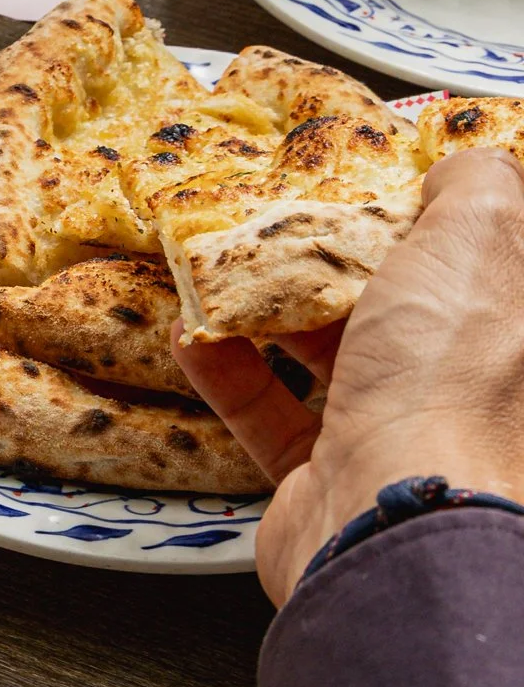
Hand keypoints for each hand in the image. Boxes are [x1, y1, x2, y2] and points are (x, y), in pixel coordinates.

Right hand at [174, 149, 523, 604]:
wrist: (395, 521)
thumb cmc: (450, 383)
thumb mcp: (482, 239)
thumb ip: (479, 186)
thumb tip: (463, 165)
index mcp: (513, 334)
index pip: (481, 263)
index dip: (433, 216)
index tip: (377, 179)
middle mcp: (468, 387)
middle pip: (398, 305)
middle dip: (334, 259)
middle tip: (285, 218)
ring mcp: (398, 437)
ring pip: (330, 358)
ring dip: (268, 310)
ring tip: (221, 266)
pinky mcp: (327, 479)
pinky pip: (271, 414)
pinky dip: (229, 372)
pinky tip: (194, 334)